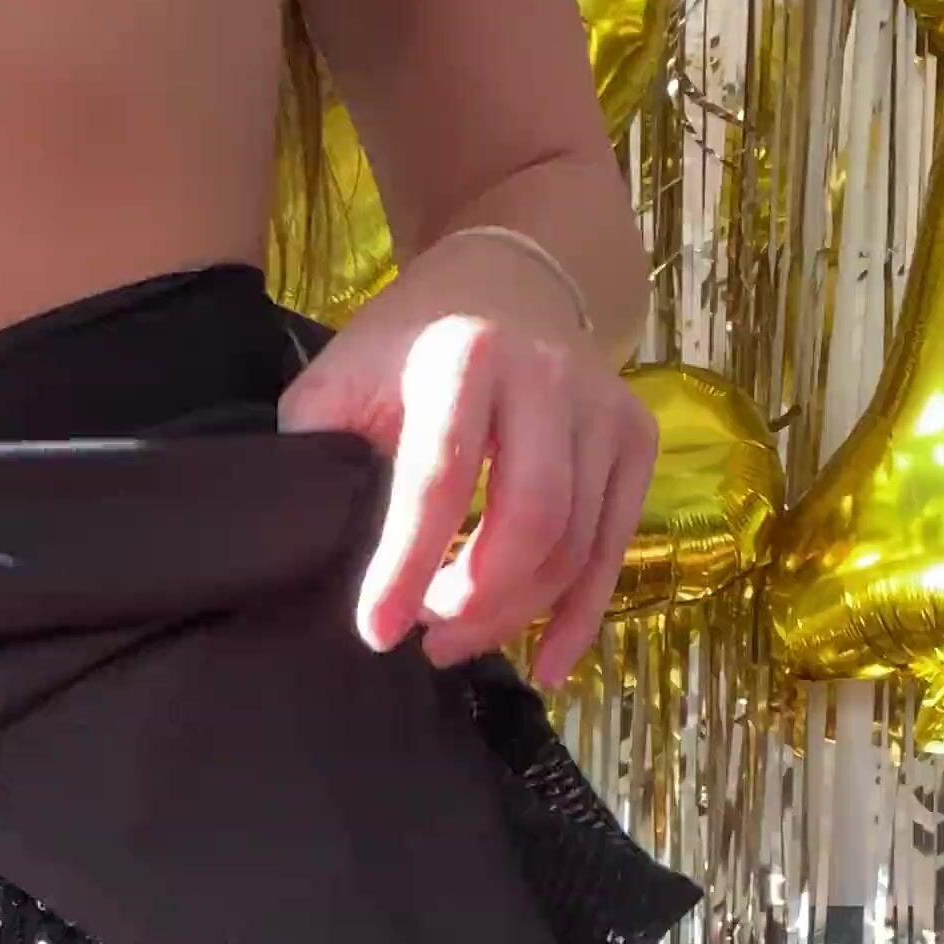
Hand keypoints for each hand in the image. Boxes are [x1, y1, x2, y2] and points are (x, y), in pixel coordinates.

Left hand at [274, 229, 655, 687]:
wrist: (504, 281)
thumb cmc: (406, 344)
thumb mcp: (340, 377)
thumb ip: (317, 451)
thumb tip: (307, 548)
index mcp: (465, 358)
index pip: (438, 480)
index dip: (407, 565)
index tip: (377, 633)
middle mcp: (547, 378)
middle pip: (532, 522)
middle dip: (475, 600)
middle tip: (426, 635)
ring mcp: (603, 409)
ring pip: (573, 547)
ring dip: (512, 615)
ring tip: (452, 637)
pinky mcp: (636, 439)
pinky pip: (613, 549)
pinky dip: (580, 616)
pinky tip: (545, 662)